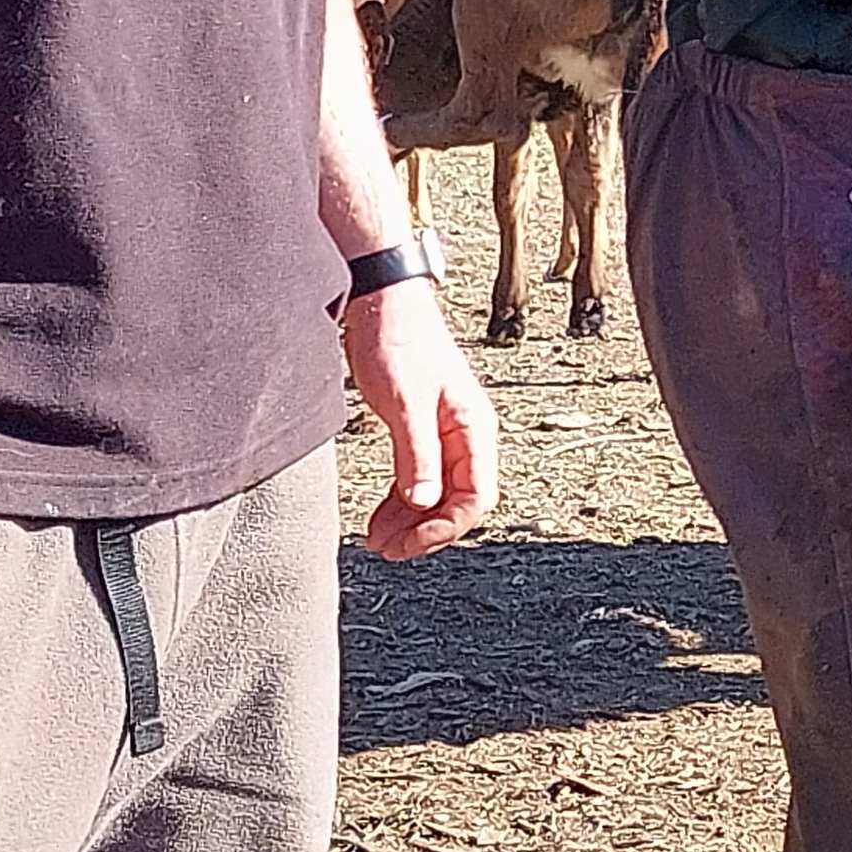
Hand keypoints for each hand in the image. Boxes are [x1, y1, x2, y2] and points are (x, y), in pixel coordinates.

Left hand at [347, 278, 499, 560]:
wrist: (382, 301)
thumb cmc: (398, 340)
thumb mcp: (405, 402)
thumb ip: (416, 455)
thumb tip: (423, 503)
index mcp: (473, 428)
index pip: (475, 497)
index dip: (445, 527)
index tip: (410, 542)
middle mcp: (465, 435)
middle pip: (456, 502)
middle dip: (424, 531)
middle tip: (388, 550)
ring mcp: (443, 434)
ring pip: (435, 494)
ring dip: (410, 522)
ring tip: (377, 541)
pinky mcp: (419, 431)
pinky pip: (417, 479)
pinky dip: (400, 503)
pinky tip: (379, 518)